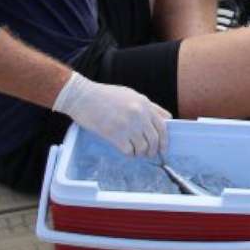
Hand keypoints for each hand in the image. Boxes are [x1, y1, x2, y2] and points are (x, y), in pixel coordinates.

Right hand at [52, 71, 168, 155]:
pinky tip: (126, 151)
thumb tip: (166, 118)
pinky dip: (129, 154)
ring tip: (136, 152)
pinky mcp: (115, 135)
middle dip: (153, 150)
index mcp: (144, 104)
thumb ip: (149, 106)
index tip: (163, 148)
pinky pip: (129, 151)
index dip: (164, 140)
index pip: (162, 126)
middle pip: (154, 139)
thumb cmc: (105, 95)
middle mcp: (139, 115)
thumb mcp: (131, 95)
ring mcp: (128, 125)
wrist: (83, 97)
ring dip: (141, 153)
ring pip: (143, 147)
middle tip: (149, 154)